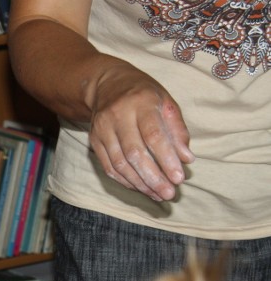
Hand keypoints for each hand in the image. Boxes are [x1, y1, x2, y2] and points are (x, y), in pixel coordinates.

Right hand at [88, 63, 193, 200]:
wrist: (106, 84)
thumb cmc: (143, 94)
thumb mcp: (166, 102)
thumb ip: (177, 130)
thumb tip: (186, 159)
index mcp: (141, 102)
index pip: (153, 135)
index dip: (166, 159)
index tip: (179, 178)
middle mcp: (118, 115)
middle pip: (134, 153)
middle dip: (153, 177)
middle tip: (169, 194)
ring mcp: (102, 129)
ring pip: (120, 164)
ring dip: (140, 183)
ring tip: (158, 195)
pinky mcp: (94, 141)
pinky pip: (109, 166)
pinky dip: (125, 181)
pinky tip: (141, 188)